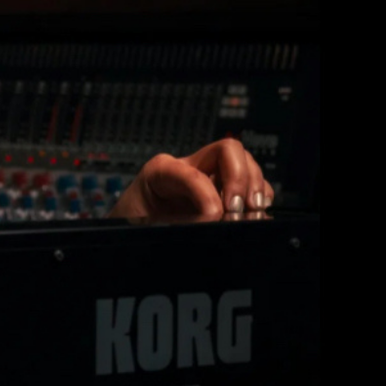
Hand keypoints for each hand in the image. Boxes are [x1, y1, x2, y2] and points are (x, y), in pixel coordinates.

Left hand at [109, 138, 273, 221]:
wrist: (125, 235)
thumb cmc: (132, 227)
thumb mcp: (144, 227)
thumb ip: (175, 225)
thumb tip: (212, 222)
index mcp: (161, 171)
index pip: (193, 172)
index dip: (207, 196)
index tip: (212, 218)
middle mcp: (188, 168)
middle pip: (228, 150)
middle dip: (240, 180)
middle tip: (237, 211)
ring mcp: (209, 178)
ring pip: (245, 163)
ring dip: (254, 188)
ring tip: (250, 214)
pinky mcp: (222, 194)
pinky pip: (252, 185)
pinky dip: (260, 198)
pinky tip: (254, 215)